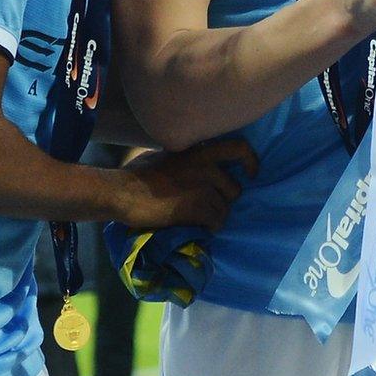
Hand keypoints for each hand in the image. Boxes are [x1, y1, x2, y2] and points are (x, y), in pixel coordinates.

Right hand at [114, 137, 255, 231]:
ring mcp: (204, 186)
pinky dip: (209, 228)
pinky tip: (197, 227)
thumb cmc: (136, 174)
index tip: (252, 173)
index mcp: (199, 150)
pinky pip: (216, 221)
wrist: (123, 192)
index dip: (251, 160)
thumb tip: (196, 165)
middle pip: (233, 188)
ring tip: (198, 219)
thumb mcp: (166, 155)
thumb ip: (187, 158)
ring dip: (214, 216)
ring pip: (225, 208)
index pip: (239, 148)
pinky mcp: (199, 206)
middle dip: (223, 200)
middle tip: (207, 207)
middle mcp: (207, 165)